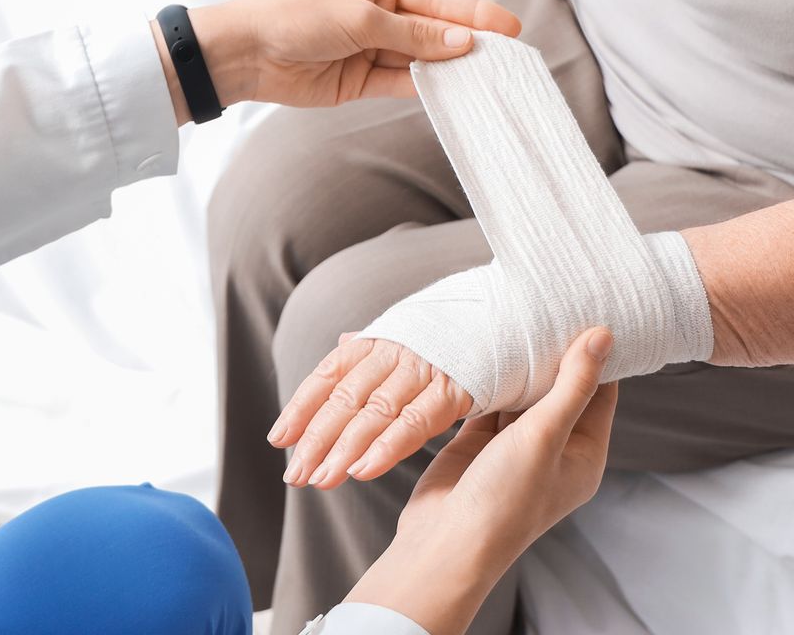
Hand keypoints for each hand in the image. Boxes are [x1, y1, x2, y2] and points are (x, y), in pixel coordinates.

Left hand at [160, 0, 520, 116]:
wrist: (243, 52)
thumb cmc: (294, 17)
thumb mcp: (359, 19)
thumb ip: (413, 34)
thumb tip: (463, 41)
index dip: (474, 13)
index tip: (509, 28)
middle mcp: (380, 12)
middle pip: (435, 29)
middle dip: (470, 42)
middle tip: (510, 58)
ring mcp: (372, 47)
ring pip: (423, 58)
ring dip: (452, 68)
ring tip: (490, 79)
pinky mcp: (361, 80)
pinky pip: (403, 83)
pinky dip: (428, 88)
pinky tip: (455, 91)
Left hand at [271, 337, 473, 489]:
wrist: (515, 313)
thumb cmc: (460, 330)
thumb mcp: (411, 331)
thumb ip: (374, 346)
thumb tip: (341, 342)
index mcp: (379, 340)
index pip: (328, 375)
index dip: (301, 407)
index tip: (278, 440)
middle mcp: (395, 352)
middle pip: (344, 398)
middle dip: (315, 438)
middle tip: (294, 476)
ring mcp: (423, 368)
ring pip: (373, 412)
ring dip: (343, 449)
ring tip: (321, 480)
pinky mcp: (454, 387)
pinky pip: (415, 421)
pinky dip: (385, 447)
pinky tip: (361, 470)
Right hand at [341, 331, 618, 632]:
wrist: (445, 544)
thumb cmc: (504, 500)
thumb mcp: (545, 436)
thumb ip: (572, 384)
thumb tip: (604, 336)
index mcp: (584, 454)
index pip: (600, 391)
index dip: (595, 352)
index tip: (586, 309)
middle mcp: (553, 449)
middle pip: (561, 388)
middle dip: (553, 351)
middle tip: (546, 304)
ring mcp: (515, 447)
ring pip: (523, 393)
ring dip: (518, 363)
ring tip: (514, 316)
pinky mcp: (478, 443)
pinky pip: (489, 401)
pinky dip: (487, 378)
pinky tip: (481, 348)